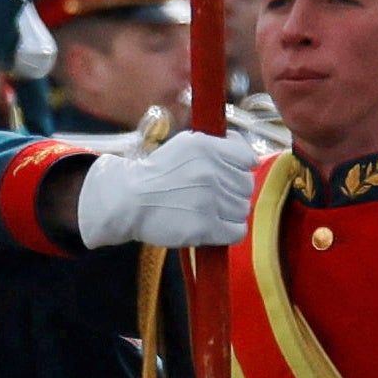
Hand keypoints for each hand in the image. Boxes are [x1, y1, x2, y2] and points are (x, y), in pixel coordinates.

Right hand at [72, 123, 261, 253]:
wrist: (128, 201)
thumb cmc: (157, 175)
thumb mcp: (184, 145)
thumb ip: (216, 145)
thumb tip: (249, 155)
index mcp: (205, 147)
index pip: (247, 158)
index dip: (241, 168)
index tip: (229, 175)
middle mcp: (209, 171)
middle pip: (247, 186)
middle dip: (233, 192)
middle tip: (212, 196)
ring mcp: (208, 200)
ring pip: (242, 209)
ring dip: (229, 213)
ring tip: (207, 211)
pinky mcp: (204, 227)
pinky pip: (237, 231)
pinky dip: (229, 232)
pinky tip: (213, 227)